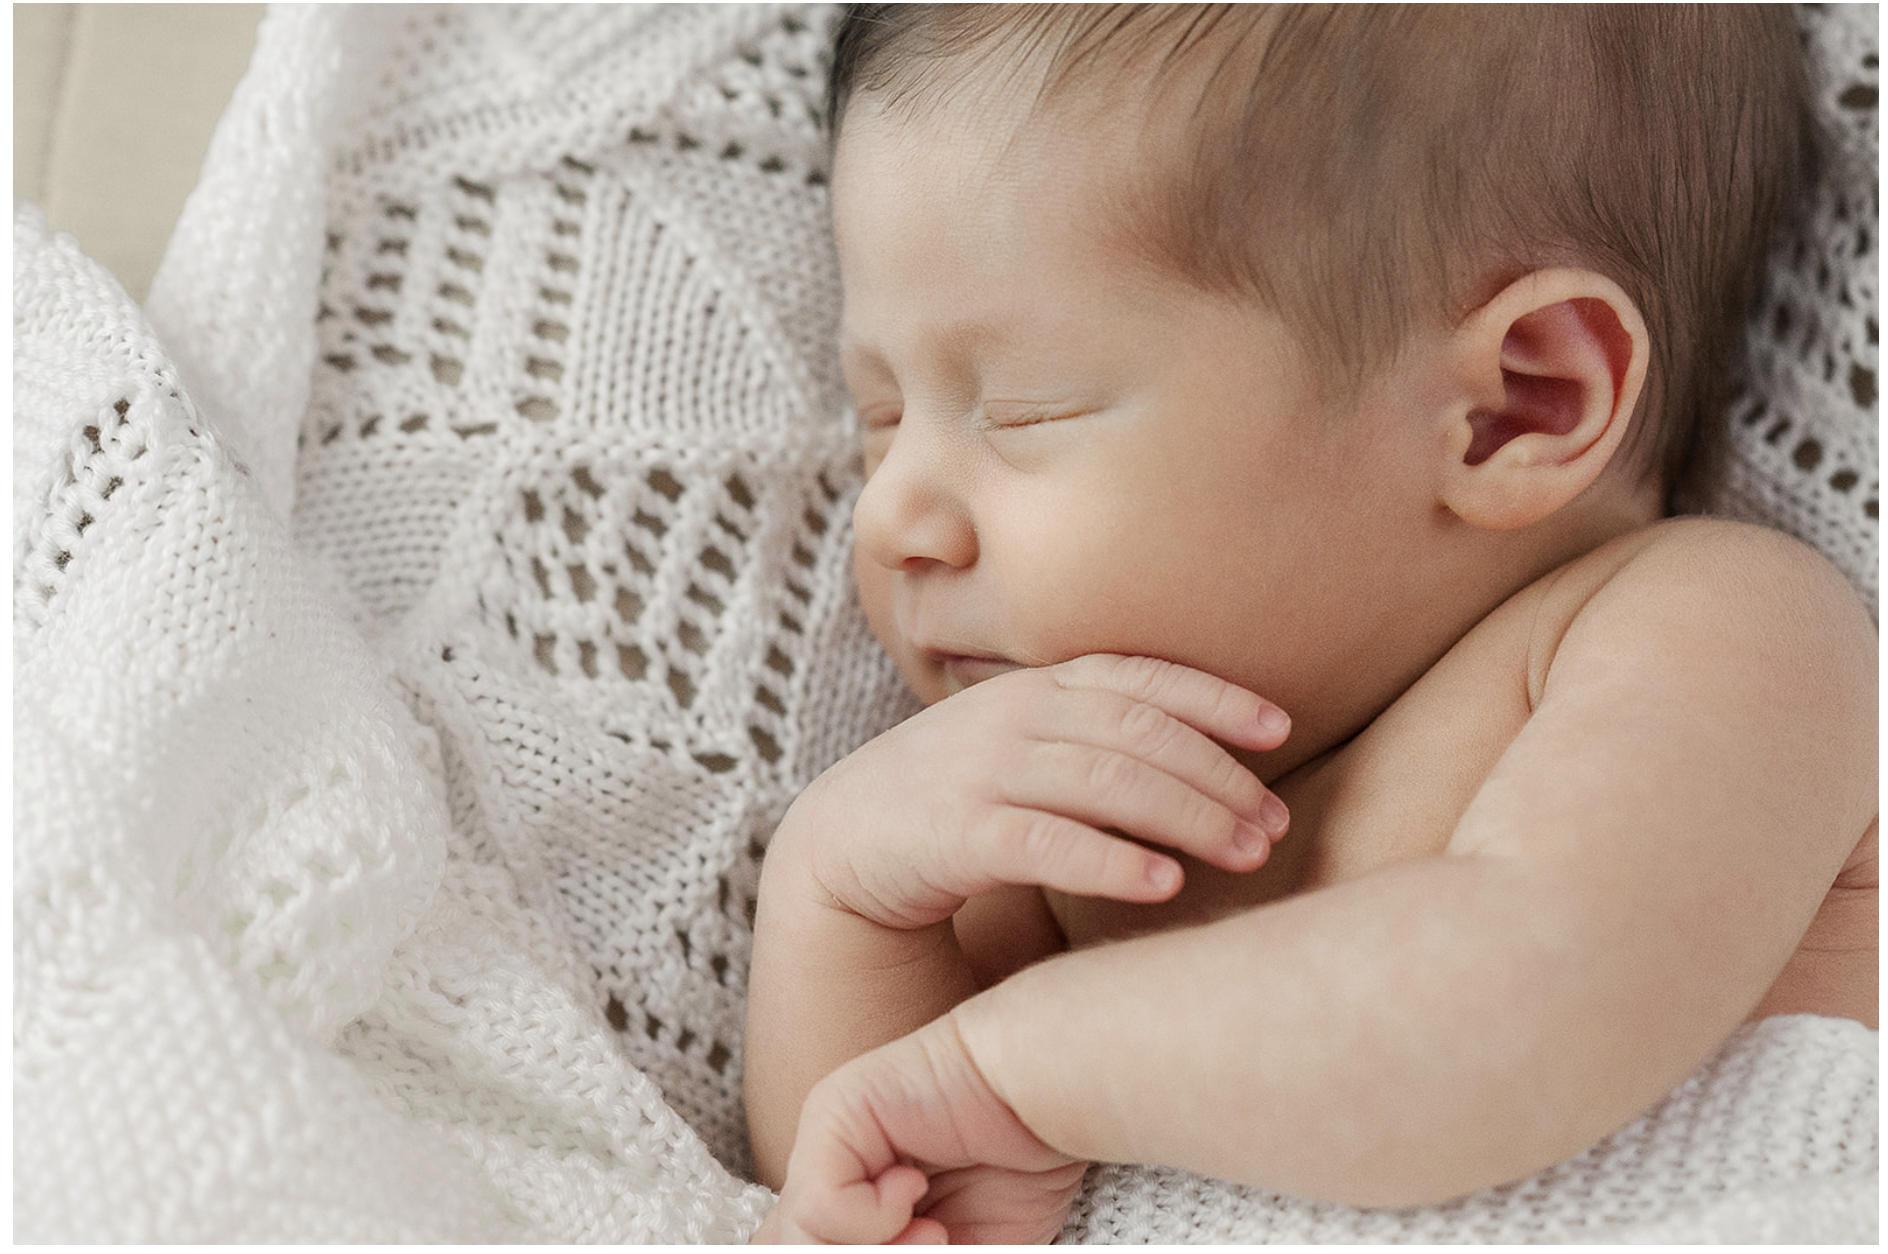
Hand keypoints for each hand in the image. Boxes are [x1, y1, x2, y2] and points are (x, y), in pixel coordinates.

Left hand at [755, 1014, 1084, 1244]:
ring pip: (797, 1238)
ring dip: (872, 1251)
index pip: (808, 1251)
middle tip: (933, 1241)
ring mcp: (829, 1138)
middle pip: (794, 1247)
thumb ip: (899, 1253)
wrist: (1046, 1091)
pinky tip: (916, 1185)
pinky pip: (821, 1204)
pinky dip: (874, 1219)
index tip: (934, 1244)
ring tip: (933, 1231)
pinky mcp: (835, 1114)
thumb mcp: (960, 1244)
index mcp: (854, 1199)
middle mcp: (832, 1167)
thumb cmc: (1019, 1165)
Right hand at [776, 653, 1291, 930]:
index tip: (1279, 727)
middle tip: (1276, 824)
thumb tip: (1202, 763)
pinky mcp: (954, 834)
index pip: (1138, 678)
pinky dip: (1109, 861)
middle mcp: (1012, 716)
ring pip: (1104, 782)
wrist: (842, 844)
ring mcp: (980, 770)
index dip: (1214, 697)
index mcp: (1034, 687)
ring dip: (1188, 817)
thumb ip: (1091, 738)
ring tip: (1248, 855)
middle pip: (1137, 732)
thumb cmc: (954, 799)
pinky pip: (1044, 842)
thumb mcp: (1020, 746)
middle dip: (1217, 774)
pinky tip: (1162, 884)